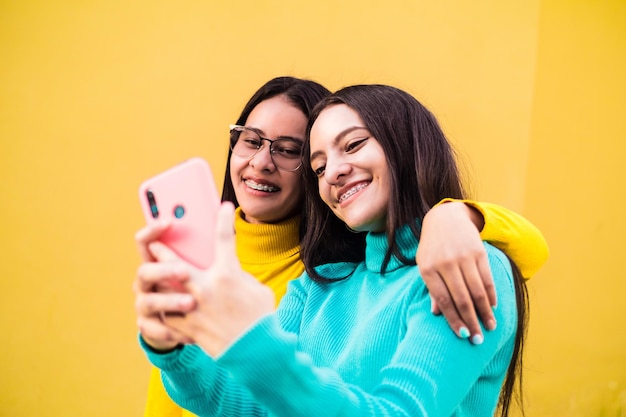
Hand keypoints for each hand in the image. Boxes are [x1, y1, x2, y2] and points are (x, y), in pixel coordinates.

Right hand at [133, 220, 195, 350]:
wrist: (180, 322)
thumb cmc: (195, 287)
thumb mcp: (200, 268)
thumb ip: (203, 254)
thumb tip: (221, 230)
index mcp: (156, 261)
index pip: (146, 241)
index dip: (153, 230)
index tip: (169, 222)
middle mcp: (146, 281)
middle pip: (146, 270)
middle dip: (164, 270)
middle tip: (185, 271)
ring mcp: (144, 303)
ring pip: (149, 300)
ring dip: (170, 301)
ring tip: (191, 303)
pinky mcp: (147, 325)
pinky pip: (153, 328)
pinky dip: (168, 330)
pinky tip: (187, 334)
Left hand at [160, 202, 275, 356]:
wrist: (253, 351)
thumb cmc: (259, 318)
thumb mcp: (255, 288)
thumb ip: (238, 274)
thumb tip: (226, 269)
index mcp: (227, 274)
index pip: (224, 237)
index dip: (224, 219)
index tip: (223, 208)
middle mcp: (205, 287)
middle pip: (175, 260)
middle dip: (163, 249)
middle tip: (156, 242)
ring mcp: (191, 307)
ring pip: (163, 285)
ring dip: (158, 277)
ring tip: (155, 272)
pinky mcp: (184, 325)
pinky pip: (166, 311)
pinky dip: (165, 304)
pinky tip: (165, 302)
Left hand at [417, 202, 496, 343]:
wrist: (445, 217)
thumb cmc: (432, 247)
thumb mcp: (425, 265)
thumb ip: (432, 289)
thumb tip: (436, 314)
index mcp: (428, 269)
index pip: (443, 301)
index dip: (454, 320)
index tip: (463, 335)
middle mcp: (445, 264)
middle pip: (461, 299)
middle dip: (471, 322)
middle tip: (478, 339)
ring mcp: (463, 258)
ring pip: (476, 291)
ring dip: (485, 312)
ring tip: (490, 327)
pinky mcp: (478, 252)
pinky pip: (487, 278)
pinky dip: (491, 295)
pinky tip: (493, 307)